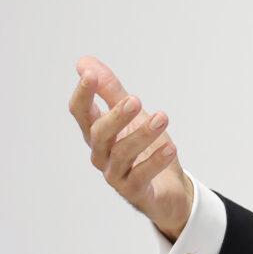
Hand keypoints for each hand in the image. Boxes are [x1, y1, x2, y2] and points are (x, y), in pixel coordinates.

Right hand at [68, 56, 193, 241]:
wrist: (169, 188)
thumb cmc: (145, 148)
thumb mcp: (132, 115)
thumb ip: (111, 91)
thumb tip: (84, 63)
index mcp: (99, 133)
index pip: (81, 113)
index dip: (83, 94)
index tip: (90, 74)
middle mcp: (102, 154)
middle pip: (99, 134)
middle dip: (116, 116)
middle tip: (136, 99)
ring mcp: (116, 174)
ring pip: (121, 154)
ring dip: (142, 134)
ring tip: (163, 118)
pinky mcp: (135, 190)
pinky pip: (141, 176)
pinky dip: (155, 161)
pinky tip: (170, 148)